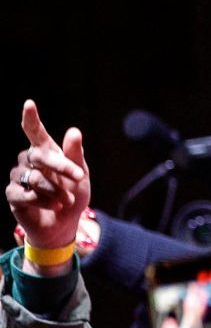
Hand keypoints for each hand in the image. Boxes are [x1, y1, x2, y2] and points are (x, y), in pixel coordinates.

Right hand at [6, 101, 88, 255]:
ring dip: (55, 190)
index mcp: (45, 151)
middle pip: (39, 155)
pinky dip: (44, 201)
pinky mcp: (12, 194)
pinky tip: (52, 205)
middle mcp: (28, 160)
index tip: (29, 104)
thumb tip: (73, 131)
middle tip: (78, 177)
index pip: (34, 131)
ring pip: (35, 177)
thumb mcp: (81, 176)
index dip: (31, 118)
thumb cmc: (73, 195)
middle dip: (61, 166)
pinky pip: (26, 194)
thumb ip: (75, 155)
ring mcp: (18, 177)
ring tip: (65, 199)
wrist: (64, 223)